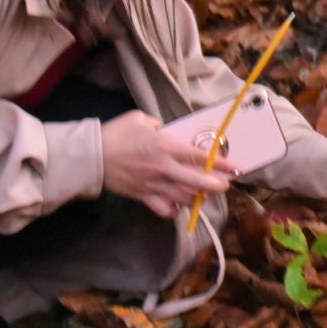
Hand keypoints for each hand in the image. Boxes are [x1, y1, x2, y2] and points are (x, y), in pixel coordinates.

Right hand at [100, 111, 234, 218]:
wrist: (92, 156)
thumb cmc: (116, 133)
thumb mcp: (140, 119)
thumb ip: (159, 126)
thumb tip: (166, 132)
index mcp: (166, 146)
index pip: (200, 157)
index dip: (220, 164)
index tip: (235, 168)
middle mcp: (165, 168)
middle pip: (198, 182)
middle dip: (216, 185)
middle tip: (225, 185)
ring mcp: (155, 185)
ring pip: (185, 198)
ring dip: (197, 197)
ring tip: (202, 194)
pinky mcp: (143, 196)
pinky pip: (165, 209)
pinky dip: (173, 209)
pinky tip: (176, 204)